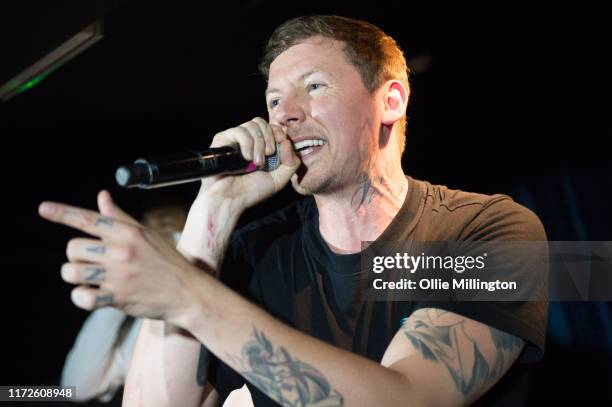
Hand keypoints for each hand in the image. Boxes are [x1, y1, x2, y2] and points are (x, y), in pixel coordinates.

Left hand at [39, 190, 199, 322]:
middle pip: (73, 247)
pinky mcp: (117, 298)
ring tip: (88, 278)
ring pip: (71, 271)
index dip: (62, 213)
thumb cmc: (165, 261)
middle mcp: (121, 251)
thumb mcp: (145, 234)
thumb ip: (119, 217)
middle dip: (75, 255)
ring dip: (75, 276)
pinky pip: (82, 297)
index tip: (43, 208)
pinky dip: (81, 297)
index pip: (89, 219)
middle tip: (90, 261)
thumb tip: (102, 196)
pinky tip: (90, 295)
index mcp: (127, 232)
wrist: (187, 291)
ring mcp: (119, 275)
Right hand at [201, 117, 299, 210]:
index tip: (281, 143)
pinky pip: (239, 131)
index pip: (271, 127)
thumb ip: (291, 163)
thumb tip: (287, 142)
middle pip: (261, 122)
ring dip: (258, 144)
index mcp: (260, 147)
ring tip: (256, 162)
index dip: (278, 132)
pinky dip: (247, 143)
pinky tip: (246, 158)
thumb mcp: (279, 180)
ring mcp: (234, 139)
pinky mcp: (222, 139)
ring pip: (251, 125)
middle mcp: (247, 141)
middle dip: (269, 137)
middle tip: (268, 155)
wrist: (230, 199)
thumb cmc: (251, 191)